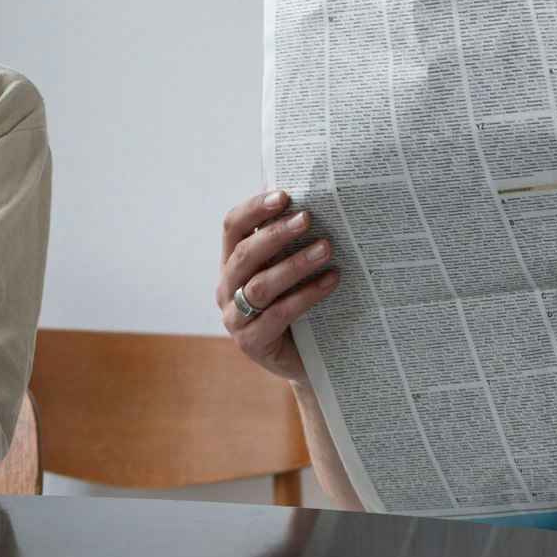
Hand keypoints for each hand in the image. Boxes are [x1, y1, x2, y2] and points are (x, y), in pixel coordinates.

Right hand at [216, 190, 338, 383]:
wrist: (305, 360)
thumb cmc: (298, 308)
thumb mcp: (288, 273)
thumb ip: (288, 246)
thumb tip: (313, 204)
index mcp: (231, 264)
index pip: (232, 228)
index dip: (254, 209)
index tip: (284, 195)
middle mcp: (226, 288)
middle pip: (244, 254)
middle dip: (276, 234)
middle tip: (308, 218)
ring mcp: (234, 318)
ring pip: (260, 285)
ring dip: (294, 264)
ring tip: (326, 249)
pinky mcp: (250, 342)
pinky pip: (278, 314)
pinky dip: (306, 295)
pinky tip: (330, 281)